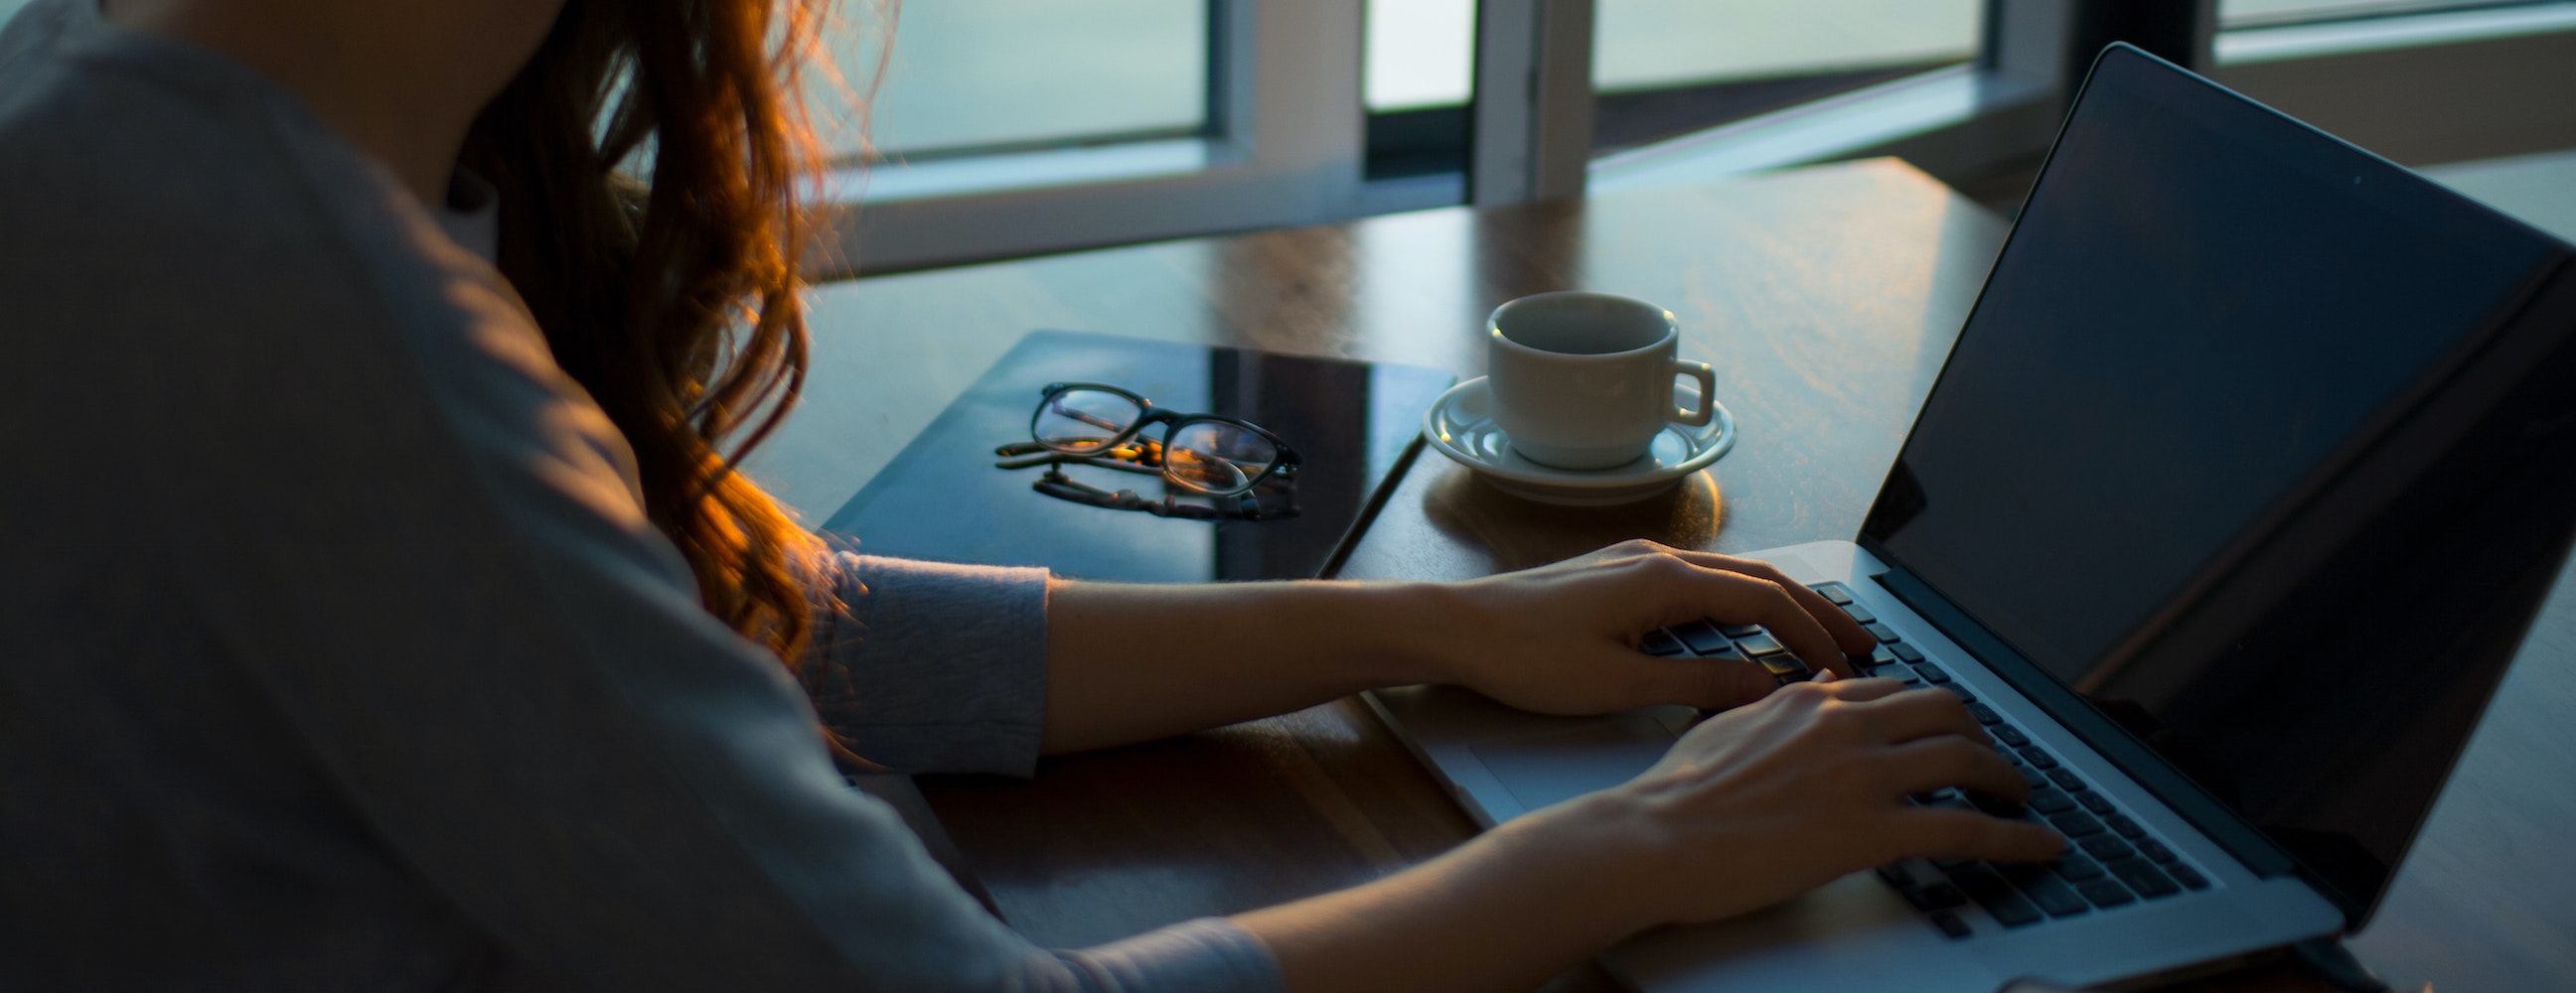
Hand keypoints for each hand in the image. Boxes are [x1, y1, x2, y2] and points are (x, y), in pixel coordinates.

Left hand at [1426, 540, 1878, 714]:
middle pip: (1760, 578)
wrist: (1456, 627)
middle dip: (1816, 610)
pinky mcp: (1618, 575)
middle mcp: (1657, 559)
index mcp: (1664, 579)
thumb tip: (1764, 688)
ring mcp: (1636, 562)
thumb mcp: (1617, 684)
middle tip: (1863, 642)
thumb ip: (1696, 686)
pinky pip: (1700, 582)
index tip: (1848, 669)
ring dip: (1780, 604)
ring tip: (1818, 636)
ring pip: (1731, 577)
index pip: (1765, 601)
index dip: (1814, 635)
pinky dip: (1740, 603)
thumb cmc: (1524, 656)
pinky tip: (1746, 628)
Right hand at [1557, 674, 2064, 929]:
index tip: (1945, 729)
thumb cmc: (1675, 795)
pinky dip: (2016, 838)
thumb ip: (1777, 709)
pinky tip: (2040, 847)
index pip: (1895, 690)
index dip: (1931, 711)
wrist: (1655, 839)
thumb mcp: (1728, 727)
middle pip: (1945, 711)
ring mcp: (1863, 775)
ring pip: (1967, 758)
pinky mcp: (1873, 830)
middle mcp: (1846, 725)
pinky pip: (1966, 828)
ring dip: (2007, 780)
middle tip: (1991, 760)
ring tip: (2020, 799)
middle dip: (1981, 734)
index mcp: (1810, 701)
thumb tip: (1809, 692)